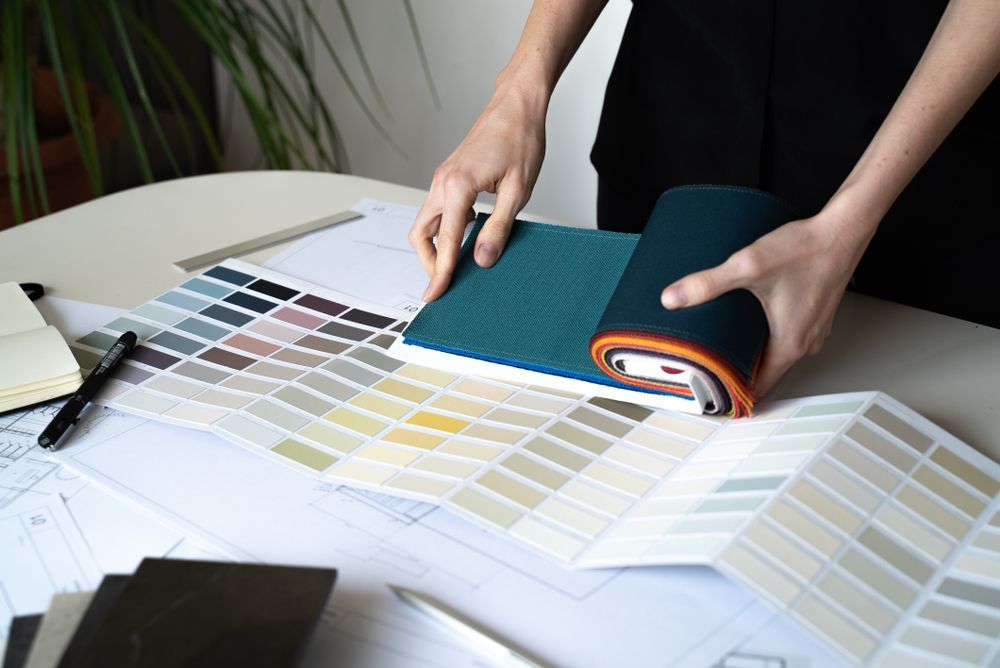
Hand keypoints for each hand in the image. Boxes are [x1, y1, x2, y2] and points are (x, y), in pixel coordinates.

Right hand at [409, 92, 545, 301]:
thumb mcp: (518, 191)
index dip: (440, 272)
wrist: (517, 106)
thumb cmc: (521, 140)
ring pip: (425, 222)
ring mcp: (442, 178)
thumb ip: (499, 228)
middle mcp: (442, 182)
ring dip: (435, 246)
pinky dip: (443, 229)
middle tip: (445, 283)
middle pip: (421, 234)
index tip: (435, 295)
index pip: (444, 241)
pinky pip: (437, 210)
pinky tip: (468, 234)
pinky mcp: (449, 176)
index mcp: (457, 186)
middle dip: (429, 262)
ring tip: (456, 264)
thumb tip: (482, 259)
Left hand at [660, 201, 876, 395]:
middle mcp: (805, 343)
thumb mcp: (748, 266)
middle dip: (736, 373)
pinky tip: (749, 323)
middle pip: (765, 372)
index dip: (732, 394)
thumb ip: (708, 283)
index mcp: (790, 344)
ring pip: (776, 355)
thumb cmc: (806, 250)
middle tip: (707, 369)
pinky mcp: (814, 315)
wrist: (841, 230)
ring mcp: (813, 330)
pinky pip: (786, 337)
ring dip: (751, 354)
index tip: (711, 396)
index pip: (758, 388)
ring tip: (721, 347)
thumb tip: (673, 298)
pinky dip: (765, 337)